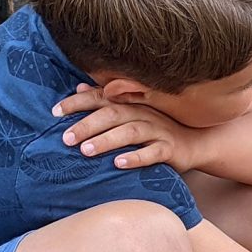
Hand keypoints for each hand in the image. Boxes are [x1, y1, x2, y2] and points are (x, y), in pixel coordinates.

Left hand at [53, 83, 198, 171]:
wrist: (196, 141)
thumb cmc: (157, 128)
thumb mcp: (133, 112)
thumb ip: (107, 102)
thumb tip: (79, 88)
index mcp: (130, 104)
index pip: (100, 99)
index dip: (77, 103)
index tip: (54, 112)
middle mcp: (143, 114)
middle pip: (112, 115)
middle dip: (87, 125)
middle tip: (65, 139)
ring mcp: (158, 131)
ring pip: (131, 132)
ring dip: (107, 140)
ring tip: (86, 151)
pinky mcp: (170, 149)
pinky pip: (153, 152)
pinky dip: (136, 157)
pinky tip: (119, 164)